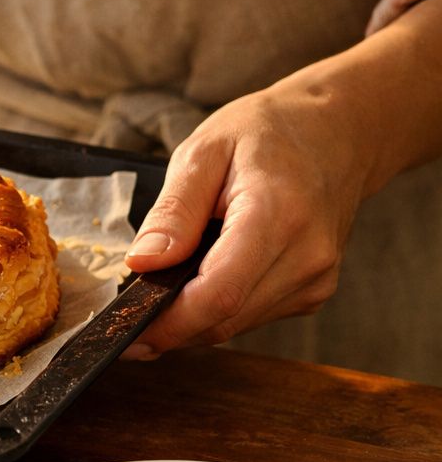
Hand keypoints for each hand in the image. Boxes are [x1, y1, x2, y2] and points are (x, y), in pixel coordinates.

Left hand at [119, 77, 375, 358]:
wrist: (337, 131)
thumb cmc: (267, 133)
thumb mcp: (204, 153)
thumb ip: (173, 212)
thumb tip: (143, 263)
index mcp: (277, 216)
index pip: (219, 294)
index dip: (168, 323)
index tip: (124, 330)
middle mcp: (307, 256)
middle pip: (225, 318)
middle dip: (170, 325)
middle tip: (125, 316)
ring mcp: (317, 277)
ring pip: (236, 324)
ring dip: (192, 318)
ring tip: (160, 287)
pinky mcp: (314, 289)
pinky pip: (252, 314)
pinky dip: (218, 307)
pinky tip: (201, 278)